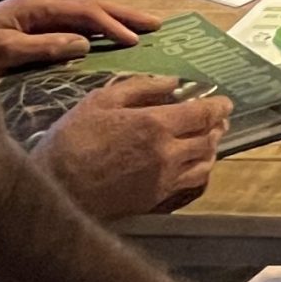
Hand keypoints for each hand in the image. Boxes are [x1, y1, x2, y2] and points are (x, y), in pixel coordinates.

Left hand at [0, 0, 155, 73]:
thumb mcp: (0, 49)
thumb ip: (41, 46)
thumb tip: (83, 43)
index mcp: (35, 6)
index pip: (85, 12)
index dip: (113, 25)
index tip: (136, 40)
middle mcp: (39, 6)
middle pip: (91, 6)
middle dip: (124, 15)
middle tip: (156, 24)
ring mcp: (35, 16)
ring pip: (83, 14)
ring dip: (113, 21)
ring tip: (140, 29)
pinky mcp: (30, 29)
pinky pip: (71, 25)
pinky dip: (95, 29)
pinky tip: (106, 39)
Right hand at [34, 75, 230, 220]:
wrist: (56, 188)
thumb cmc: (73, 140)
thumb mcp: (101, 101)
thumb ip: (140, 87)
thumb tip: (172, 81)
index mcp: (156, 125)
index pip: (203, 114)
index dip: (219, 106)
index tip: (225, 102)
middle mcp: (168, 154)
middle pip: (208, 140)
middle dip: (217, 126)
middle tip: (218, 119)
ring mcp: (163, 180)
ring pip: (204, 165)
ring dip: (211, 149)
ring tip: (208, 140)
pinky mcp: (155, 200)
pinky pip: (190, 184)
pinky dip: (198, 171)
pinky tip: (192, 164)